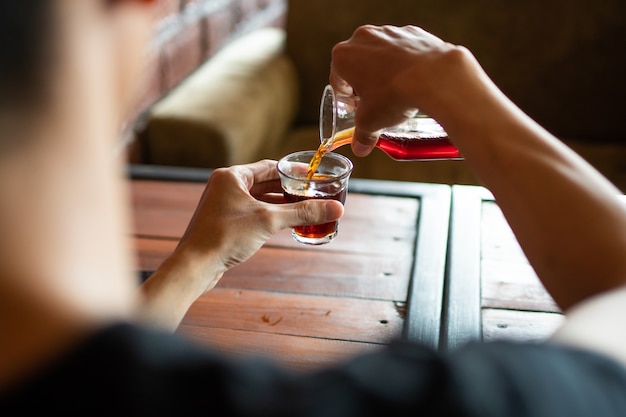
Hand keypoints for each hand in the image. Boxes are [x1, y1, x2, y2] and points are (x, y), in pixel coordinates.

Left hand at [140, 160, 343, 328]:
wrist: (196, 265)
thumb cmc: (225, 237)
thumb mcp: (269, 220)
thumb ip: (303, 212)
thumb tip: (336, 208)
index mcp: (232, 176)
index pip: (270, 166)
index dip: (294, 170)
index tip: (313, 175)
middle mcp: (225, 186)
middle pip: (265, 182)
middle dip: (289, 189)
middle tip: (312, 192)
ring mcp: (223, 204)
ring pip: (259, 199)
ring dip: (280, 204)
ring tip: (303, 208)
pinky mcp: (223, 222)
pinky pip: (252, 212)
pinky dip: (269, 215)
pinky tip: (284, 223)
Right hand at [329, 25, 473, 155]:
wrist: (434, 77)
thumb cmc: (395, 95)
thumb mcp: (371, 122)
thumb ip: (362, 135)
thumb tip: (361, 147)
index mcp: (344, 56)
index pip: (338, 81)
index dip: (345, 99)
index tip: (355, 109)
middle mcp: (363, 38)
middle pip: (358, 65)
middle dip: (365, 84)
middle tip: (375, 103)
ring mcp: (389, 33)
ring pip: (381, 56)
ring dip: (384, 72)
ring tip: (396, 94)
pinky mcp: (412, 33)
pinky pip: (404, 51)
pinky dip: (406, 64)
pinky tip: (414, 81)